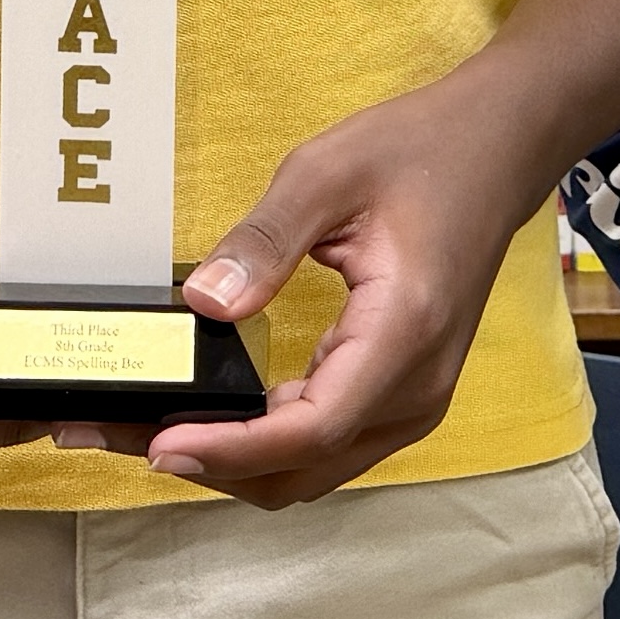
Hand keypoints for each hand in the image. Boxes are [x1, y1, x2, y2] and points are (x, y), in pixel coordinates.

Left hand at [143, 70, 539, 508]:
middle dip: (213, 466)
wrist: (499, 149)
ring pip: (313, 469)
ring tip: (149, 431)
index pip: (313, 427)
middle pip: (305, 469)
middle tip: (120, 435)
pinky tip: (212, 418)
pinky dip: (265, 444)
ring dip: (234, 463)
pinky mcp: (400, 392)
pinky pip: (326, 443)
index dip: (232, 448)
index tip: (161, 445)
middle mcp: (416, 387)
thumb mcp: (327, 172)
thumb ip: (264, 239)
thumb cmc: (422, 151)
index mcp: (404, 333)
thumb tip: (203, 300)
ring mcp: (414, 398)